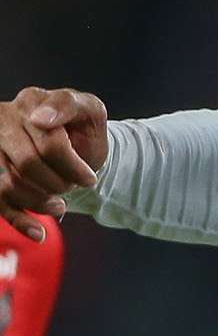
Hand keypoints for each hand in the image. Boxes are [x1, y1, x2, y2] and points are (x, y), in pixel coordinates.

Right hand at [0, 87, 108, 239]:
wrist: (80, 145)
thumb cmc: (85, 126)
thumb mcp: (90, 110)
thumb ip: (68, 105)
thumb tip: (39, 118)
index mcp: (31, 102)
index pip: (48, 142)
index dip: (71, 165)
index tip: (89, 179)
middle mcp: (6, 122)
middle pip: (28, 164)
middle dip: (58, 182)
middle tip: (77, 187)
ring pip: (11, 185)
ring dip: (41, 201)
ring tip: (62, 205)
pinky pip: (0, 201)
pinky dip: (19, 220)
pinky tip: (39, 234)